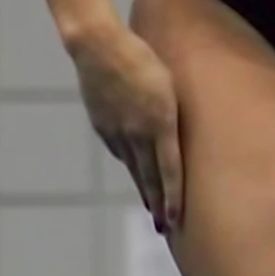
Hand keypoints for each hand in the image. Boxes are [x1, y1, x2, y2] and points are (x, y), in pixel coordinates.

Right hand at [71, 24, 183, 233]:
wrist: (98, 47)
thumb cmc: (144, 57)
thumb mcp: (171, 83)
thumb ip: (174, 114)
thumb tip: (176, 138)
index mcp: (160, 123)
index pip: (169, 171)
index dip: (172, 198)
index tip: (174, 220)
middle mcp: (137, 133)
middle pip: (150, 178)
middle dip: (158, 205)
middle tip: (164, 229)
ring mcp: (117, 132)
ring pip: (134, 169)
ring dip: (145, 190)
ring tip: (152, 209)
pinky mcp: (103, 126)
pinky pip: (121, 152)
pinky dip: (131, 165)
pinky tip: (136, 172)